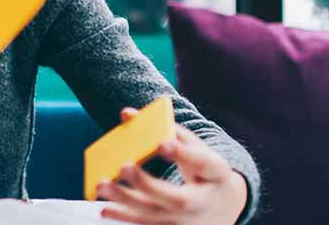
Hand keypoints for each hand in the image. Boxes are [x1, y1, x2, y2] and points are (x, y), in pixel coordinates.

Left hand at [96, 108, 248, 224]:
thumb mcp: (197, 148)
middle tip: (123, 166)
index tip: (162, 144)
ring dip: (126, 201)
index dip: (182, 153)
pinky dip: (125, 217)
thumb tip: (127, 114)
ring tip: (102, 185)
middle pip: (175, 198)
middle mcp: (202, 202)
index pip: (201, 163)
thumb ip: (166, 129)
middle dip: (147, 184)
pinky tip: (105, 209)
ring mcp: (187, 221)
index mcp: (216, 174)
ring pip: (155, 215)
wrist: (226, 207)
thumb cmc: (206, 171)